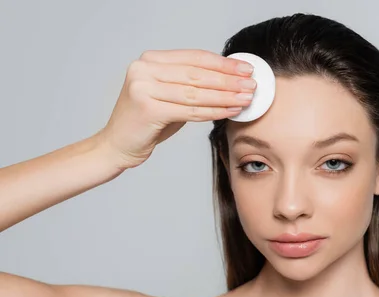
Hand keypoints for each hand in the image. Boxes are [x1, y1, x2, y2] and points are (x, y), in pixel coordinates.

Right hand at [95, 49, 255, 168]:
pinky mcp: (148, 108)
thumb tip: (229, 79)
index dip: (222, 63)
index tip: (245, 69)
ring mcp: (143, 88)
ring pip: (195, 92)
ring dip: (225, 96)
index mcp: (150, 60)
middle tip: (251, 84)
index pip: (194, 57)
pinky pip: (190, 110)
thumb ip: (191, 84)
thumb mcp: (168, 95)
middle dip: (228, 80)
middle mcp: (144, 69)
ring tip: (246, 98)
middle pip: (197, 74)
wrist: (117, 145)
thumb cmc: (147, 121)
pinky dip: (213, 111)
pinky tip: (230, 111)